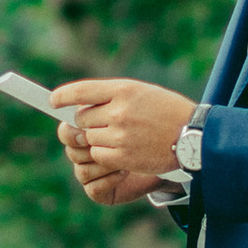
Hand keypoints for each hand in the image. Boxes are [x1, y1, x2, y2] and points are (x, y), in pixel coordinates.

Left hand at [50, 77, 195, 206]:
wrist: (194, 136)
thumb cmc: (167, 111)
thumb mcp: (142, 93)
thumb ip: (113, 97)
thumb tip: (81, 107)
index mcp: (124, 90)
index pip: (82, 91)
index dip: (64, 96)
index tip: (53, 101)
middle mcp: (119, 111)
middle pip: (82, 118)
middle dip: (87, 122)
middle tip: (103, 124)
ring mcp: (120, 135)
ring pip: (89, 138)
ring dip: (97, 139)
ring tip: (118, 137)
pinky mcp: (123, 157)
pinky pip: (99, 155)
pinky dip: (105, 154)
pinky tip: (122, 151)